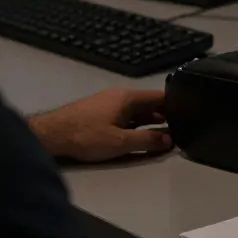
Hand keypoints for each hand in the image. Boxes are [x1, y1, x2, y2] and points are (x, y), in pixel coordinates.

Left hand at [29, 88, 172, 162]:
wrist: (50, 135)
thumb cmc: (87, 136)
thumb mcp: (121, 142)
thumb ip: (148, 140)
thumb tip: (170, 140)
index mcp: (128, 97)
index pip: (160, 97)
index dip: (175, 107)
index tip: (187, 118)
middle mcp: (119, 95)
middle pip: (149, 104)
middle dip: (163, 117)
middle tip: (177, 132)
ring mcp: (107, 102)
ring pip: (136, 111)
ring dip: (148, 122)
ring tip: (160, 138)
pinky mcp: (98, 112)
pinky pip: (124, 115)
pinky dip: (134, 124)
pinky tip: (136, 137)